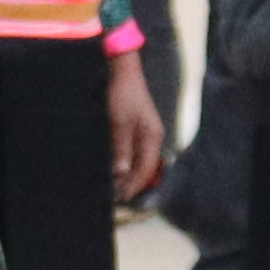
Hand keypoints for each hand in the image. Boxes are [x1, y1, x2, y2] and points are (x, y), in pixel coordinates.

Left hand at [106, 42, 168, 201]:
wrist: (124, 72)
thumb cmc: (122, 96)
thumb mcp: (119, 124)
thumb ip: (121, 149)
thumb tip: (121, 173)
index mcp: (152, 137)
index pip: (146, 168)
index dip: (135, 184)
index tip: (122, 197)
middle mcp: (153, 137)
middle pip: (146, 167)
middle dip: (133, 182)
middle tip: (117, 195)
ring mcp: (147, 133)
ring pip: (141, 160)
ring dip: (130, 173)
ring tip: (117, 185)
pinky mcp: (138, 129)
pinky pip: (136, 152)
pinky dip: (128, 162)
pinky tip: (118, 167)